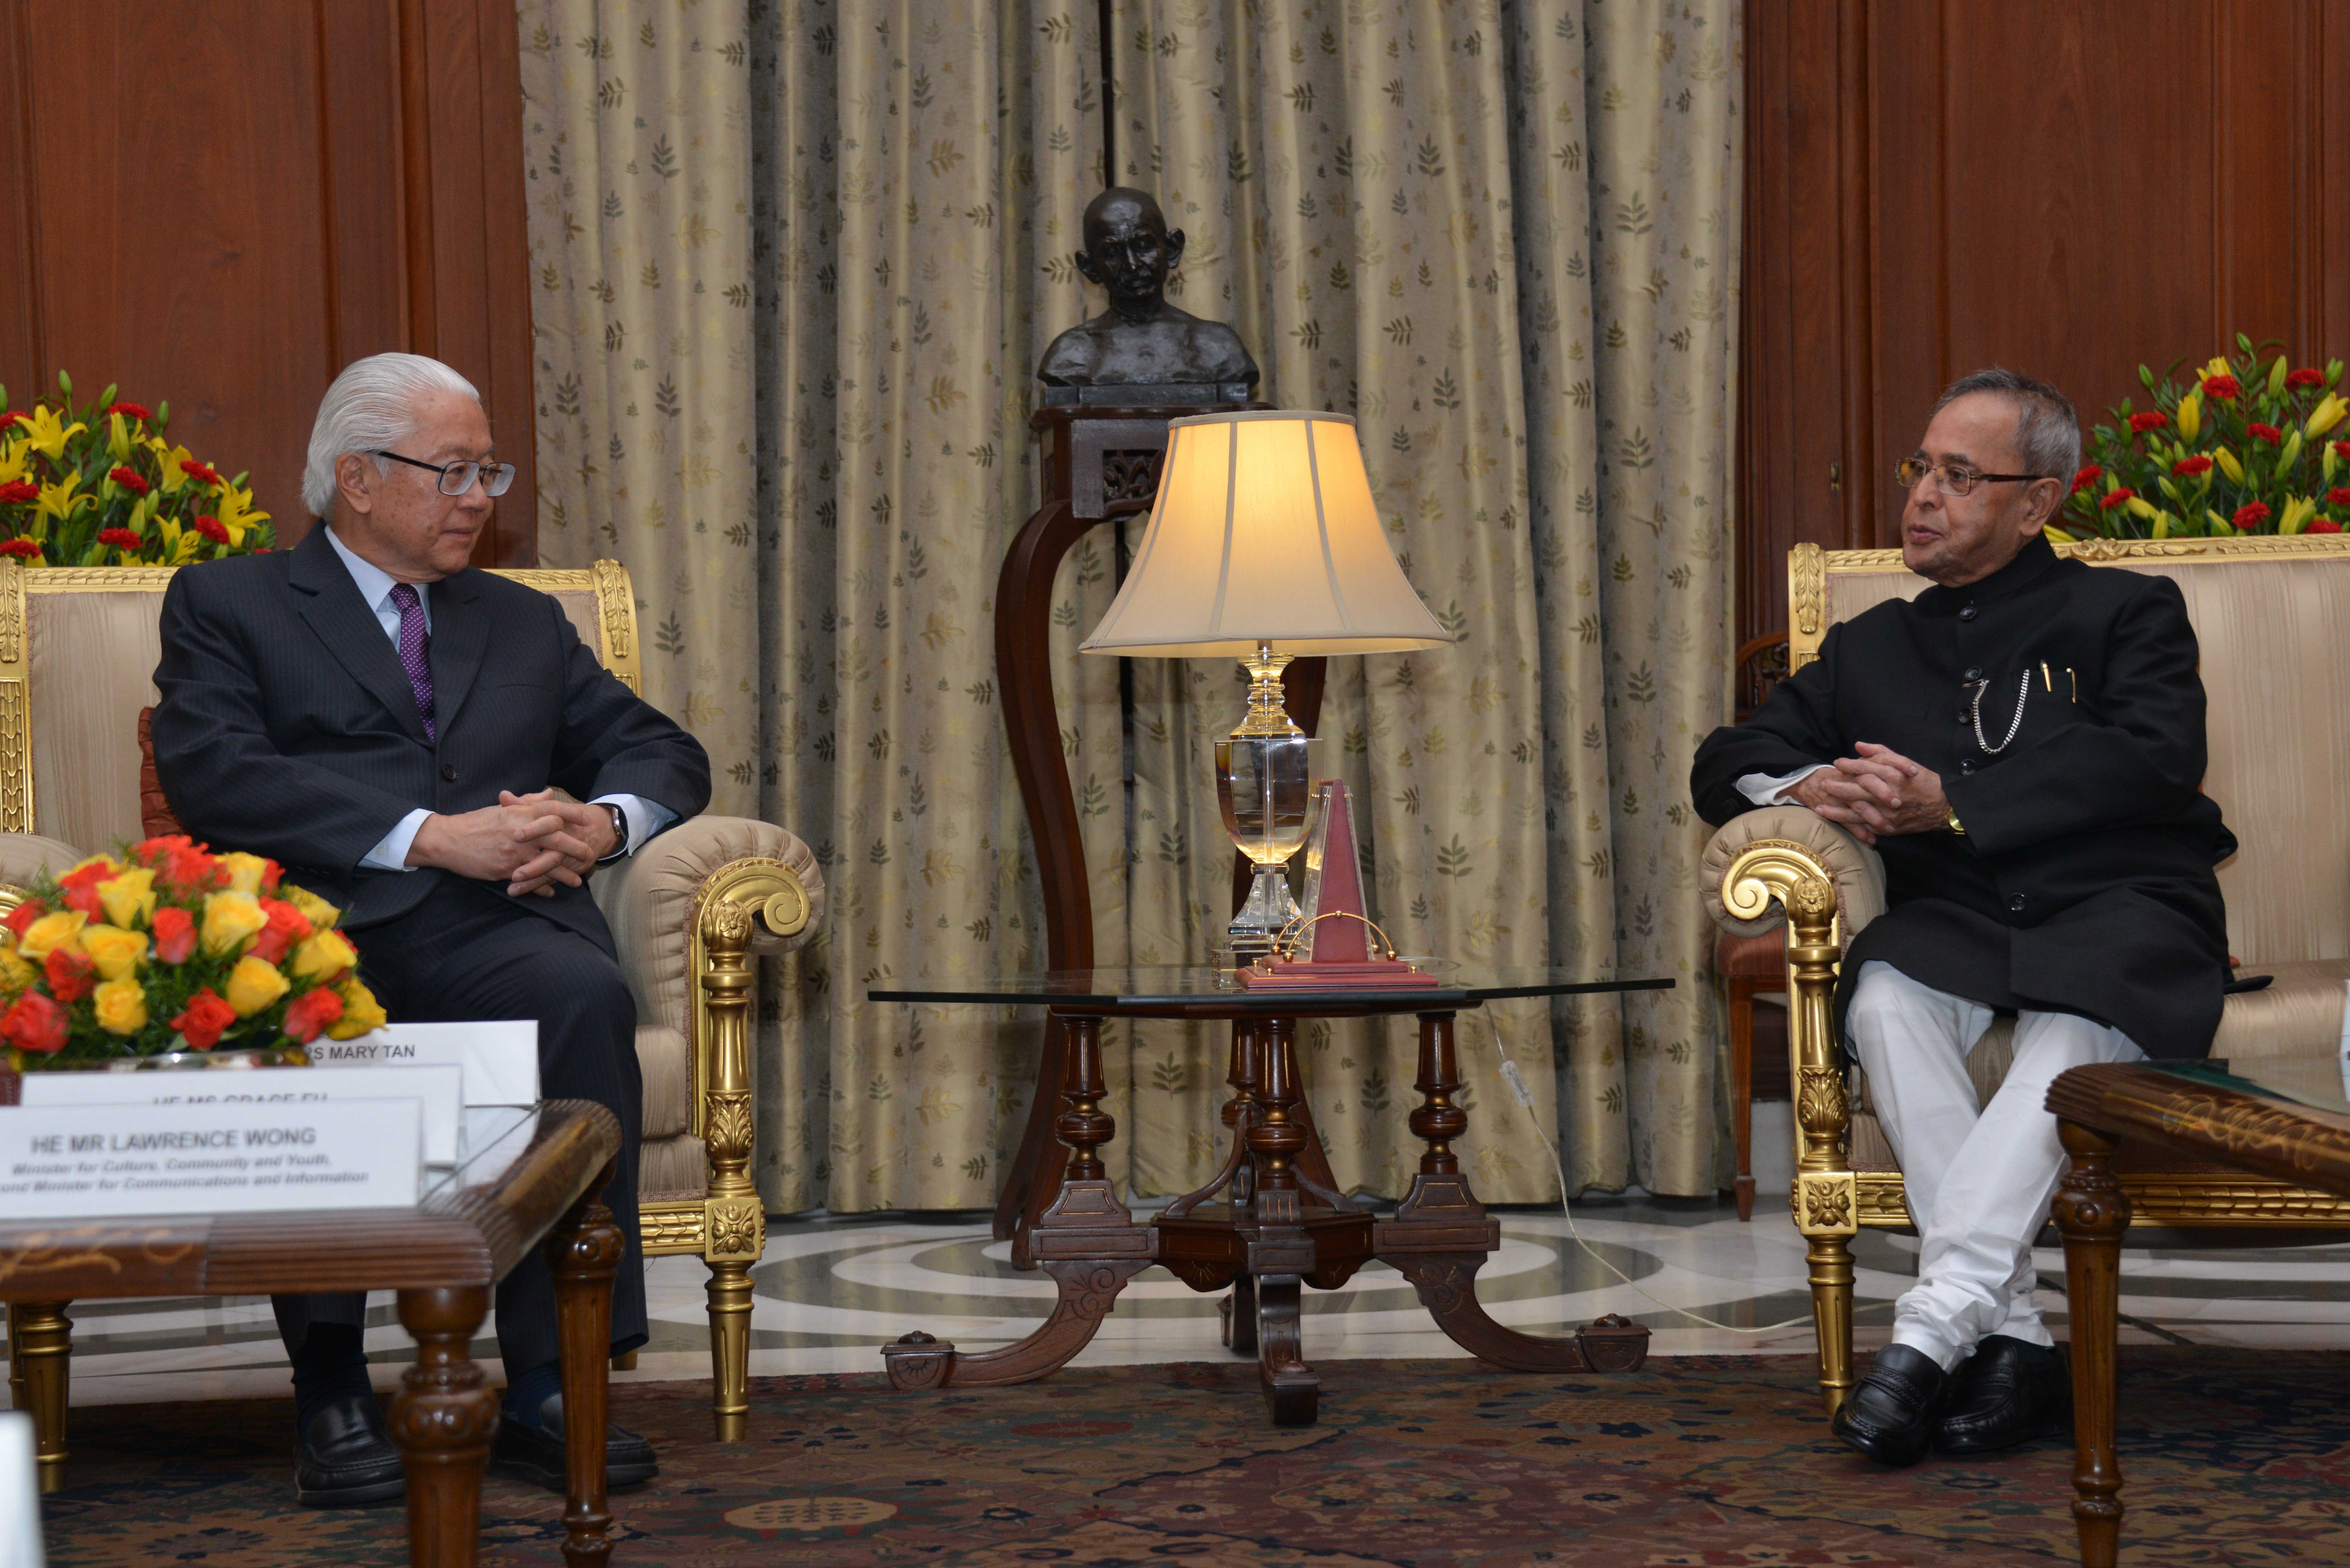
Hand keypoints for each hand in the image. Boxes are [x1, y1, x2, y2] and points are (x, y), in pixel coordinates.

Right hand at [405, 793, 603, 895]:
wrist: (447, 839)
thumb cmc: (476, 822)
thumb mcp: (502, 809)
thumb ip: (528, 802)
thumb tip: (550, 793)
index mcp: (520, 813)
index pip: (553, 810)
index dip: (572, 814)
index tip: (586, 819)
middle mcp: (521, 831)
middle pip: (557, 837)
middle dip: (576, 847)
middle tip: (589, 854)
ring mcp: (514, 852)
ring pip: (547, 863)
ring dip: (564, 874)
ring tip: (577, 882)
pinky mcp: (506, 870)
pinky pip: (530, 880)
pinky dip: (541, 887)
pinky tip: (550, 892)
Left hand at [1785, 743, 1950, 843]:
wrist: (1943, 806)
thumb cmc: (1923, 781)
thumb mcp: (1905, 763)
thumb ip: (1881, 753)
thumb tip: (1858, 746)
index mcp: (1894, 776)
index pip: (1866, 768)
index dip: (1849, 765)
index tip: (1837, 763)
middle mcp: (1889, 794)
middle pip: (1857, 790)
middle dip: (1838, 787)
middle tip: (1824, 784)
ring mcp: (1888, 813)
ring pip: (1858, 811)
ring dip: (1837, 810)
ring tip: (1821, 807)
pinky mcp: (1889, 826)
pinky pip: (1866, 826)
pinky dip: (1851, 825)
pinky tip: (1838, 823)